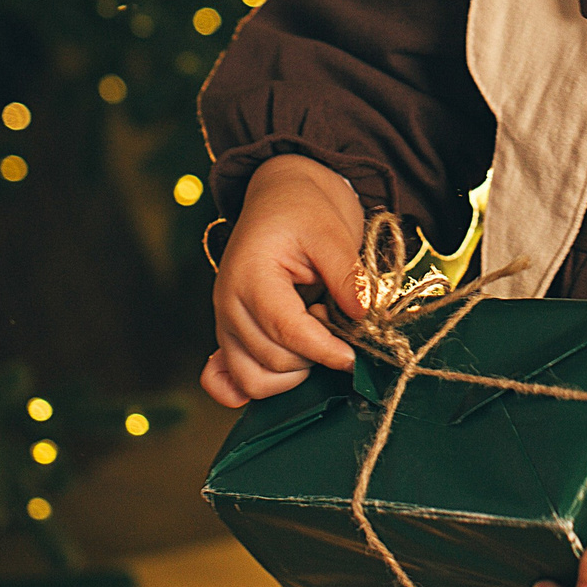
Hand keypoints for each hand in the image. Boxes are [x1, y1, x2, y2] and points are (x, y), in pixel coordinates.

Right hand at [200, 154, 366, 406]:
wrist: (281, 197)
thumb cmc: (304, 210)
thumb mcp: (332, 232)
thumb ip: (347, 276)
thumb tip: (362, 316)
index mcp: (250, 275)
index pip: (286, 331)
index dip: (325, 350)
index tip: (354, 355)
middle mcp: (228, 304)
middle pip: (272, 361)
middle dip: (313, 355)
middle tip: (332, 320)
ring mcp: (225, 322)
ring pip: (252, 380)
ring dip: (292, 374)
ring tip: (312, 336)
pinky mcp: (229, 334)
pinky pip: (228, 380)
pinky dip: (249, 389)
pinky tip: (280, 376)